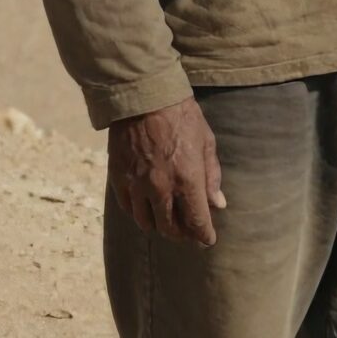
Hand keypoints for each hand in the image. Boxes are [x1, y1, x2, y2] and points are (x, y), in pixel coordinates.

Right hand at [107, 97, 226, 245]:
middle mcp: (161, 188)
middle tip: (188, 234)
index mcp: (187, 179)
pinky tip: (146, 210)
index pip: (196, 222)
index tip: (207, 240)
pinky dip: (138, 214)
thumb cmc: (181, 116)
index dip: (203, 235)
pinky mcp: (118, 178)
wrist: (144, 97)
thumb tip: (218, 204)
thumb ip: (212, 176)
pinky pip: (127, 208)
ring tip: (166, 224)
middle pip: (170, 228)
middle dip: (182, 235)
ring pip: (146, 222)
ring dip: (159, 227)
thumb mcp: (206, 141)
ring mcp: (137, 185)